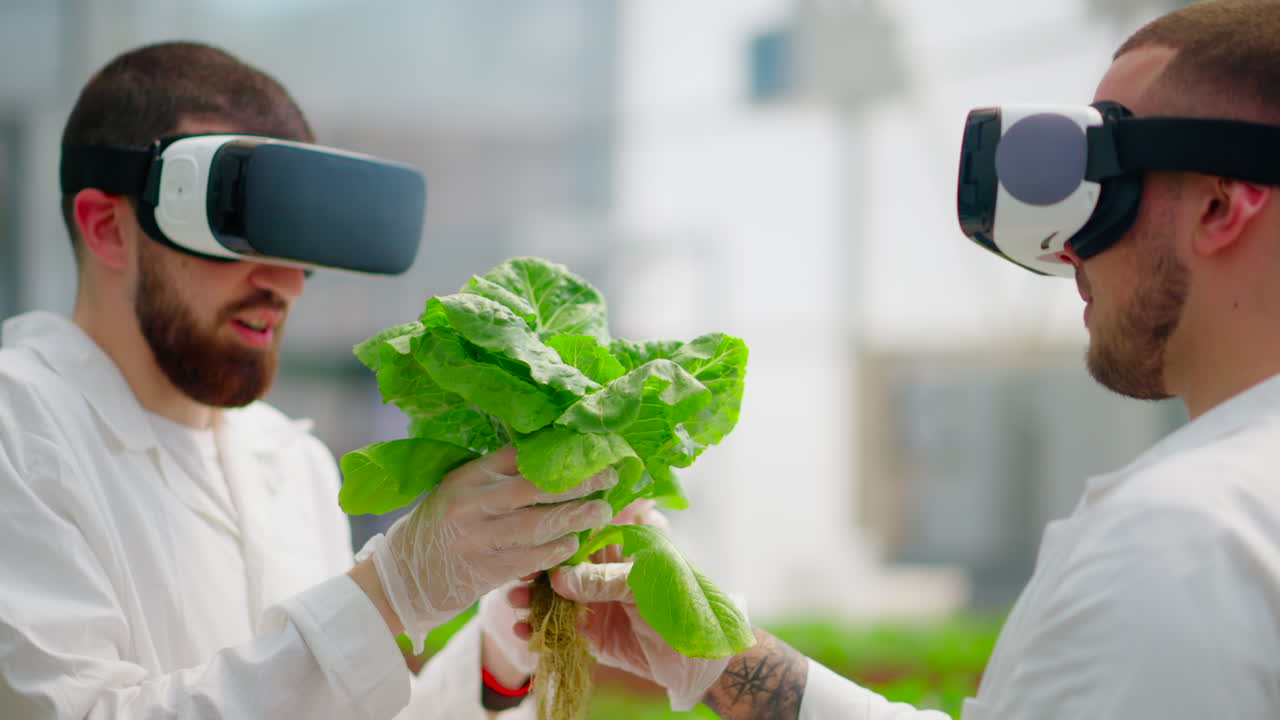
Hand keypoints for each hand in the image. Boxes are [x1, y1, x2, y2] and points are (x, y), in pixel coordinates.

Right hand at [357, 447, 615, 652]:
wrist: (403, 578)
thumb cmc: (439, 529)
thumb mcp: (458, 491)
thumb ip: (495, 477)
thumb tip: (549, 460)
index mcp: (467, 476)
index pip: (519, 456)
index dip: (559, 452)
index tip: (589, 448)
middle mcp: (473, 502)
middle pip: (537, 486)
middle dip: (578, 481)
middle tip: (609, 478)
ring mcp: (480, 537)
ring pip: (540, 523)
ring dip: (576, 517)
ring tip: (601, 511)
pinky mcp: (486, 570)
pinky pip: (532, 557)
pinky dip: (557, 550)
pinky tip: (574, 543)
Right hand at [509, 552, 738, 711]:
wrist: (702, 660)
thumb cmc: (683, 604)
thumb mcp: (643, 583)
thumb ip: (601, 579)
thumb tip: (558, 577)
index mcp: (625, 547)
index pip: (585, 531)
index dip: (557, 534)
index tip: (530, 536)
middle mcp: (608, 572)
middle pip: (564, 565)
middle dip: (538, 569)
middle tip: (515, 574)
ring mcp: (600, 603)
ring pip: (558, 597)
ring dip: (534, 600)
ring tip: (514, 603)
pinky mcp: (596, 635)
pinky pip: (563, 630)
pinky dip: (543, 630)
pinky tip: (524, 631)